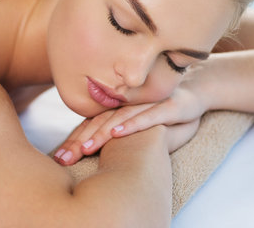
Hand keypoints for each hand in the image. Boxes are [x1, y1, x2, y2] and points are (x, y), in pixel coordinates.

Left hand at [54, 83, 206, 165]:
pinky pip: (148, 116)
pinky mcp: (168, 107)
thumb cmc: (160, 115)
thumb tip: (89, 153)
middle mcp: (128, 105)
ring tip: (85, 148)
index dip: (75, 141)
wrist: (194, 95)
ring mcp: (147, 104)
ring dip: (101, 133)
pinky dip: (132, 124)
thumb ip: (115, 136)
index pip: (92, 126)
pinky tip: (118, 133)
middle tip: (64, 158)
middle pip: (100, 122)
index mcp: (117, 110)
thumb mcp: (136, 126)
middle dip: (80, 141)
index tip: (59, 158)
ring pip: (119, 119)